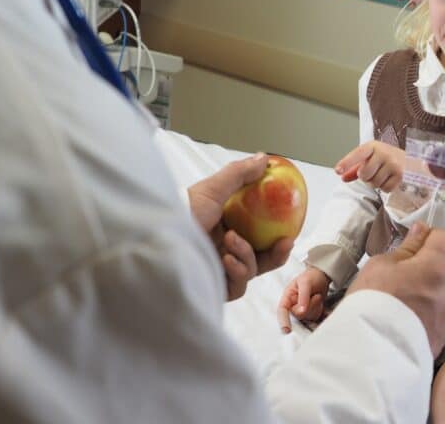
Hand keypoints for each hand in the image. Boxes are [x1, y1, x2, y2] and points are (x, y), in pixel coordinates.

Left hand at [187, 153, 294, 300]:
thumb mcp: (212, 188)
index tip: (289, 231)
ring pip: (250, 272)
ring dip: (247, 256)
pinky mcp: (212, 287)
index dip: (276, 237)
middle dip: (274, 254)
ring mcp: (216, 270)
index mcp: (223, 228)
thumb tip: (264, 158)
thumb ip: (239, 173)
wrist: (155, 238)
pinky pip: (237, 286)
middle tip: (284, 243)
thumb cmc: (180, 211)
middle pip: (259, 259)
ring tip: (231, 242)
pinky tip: (225, 260)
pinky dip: (237, 272)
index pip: (256, 236)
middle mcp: (221, 250)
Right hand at [276, 266, 331, 332]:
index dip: (283, 321)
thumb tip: (301, 311)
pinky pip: (315, 317)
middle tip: (315, 295)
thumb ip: (303, 296)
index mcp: (288, 297)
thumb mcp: (306, 282)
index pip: (282, 311)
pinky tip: (319, 301)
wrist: (322, 276)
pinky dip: (320, 309)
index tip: (287, 330)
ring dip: (316, 306)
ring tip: (316, 296)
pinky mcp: (310, 314)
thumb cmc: (311, 277)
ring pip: (308, 317)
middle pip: (299, 315)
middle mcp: (292, 305)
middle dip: (310, 305)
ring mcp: (301, 311)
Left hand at [335, 140, 405, 191]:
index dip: (347, 162)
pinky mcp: (401, 176)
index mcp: (373, 146)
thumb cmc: (387, 159)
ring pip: (374, 183)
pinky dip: (386, 187)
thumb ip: (355, 167)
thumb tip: (342, 176)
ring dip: (376, 183)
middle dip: (366, 177)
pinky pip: (385, 189)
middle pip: (363, 174)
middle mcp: (384, 153)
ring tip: (384, 175)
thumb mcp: (371, 158)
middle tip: (374, 172)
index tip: (338, 170)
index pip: (358, 154)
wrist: (412, 162)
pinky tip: (390, 179)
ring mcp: (393, 164)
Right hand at [348, 223, 444, 356]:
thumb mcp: (381, 265)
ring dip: (423, 294)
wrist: (370, 353)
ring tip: (396, 306)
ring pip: (438, 296)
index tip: (412, 243)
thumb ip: (407, 248)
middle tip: (395, 279)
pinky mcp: (440, 341)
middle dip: (423, 270)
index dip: (429, 237)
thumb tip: (422, 231)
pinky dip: (422, 317)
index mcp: (435, 268)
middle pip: (441, 271)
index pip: (444, 239)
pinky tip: (401, 324)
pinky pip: (433, 319)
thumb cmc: (372, 301)